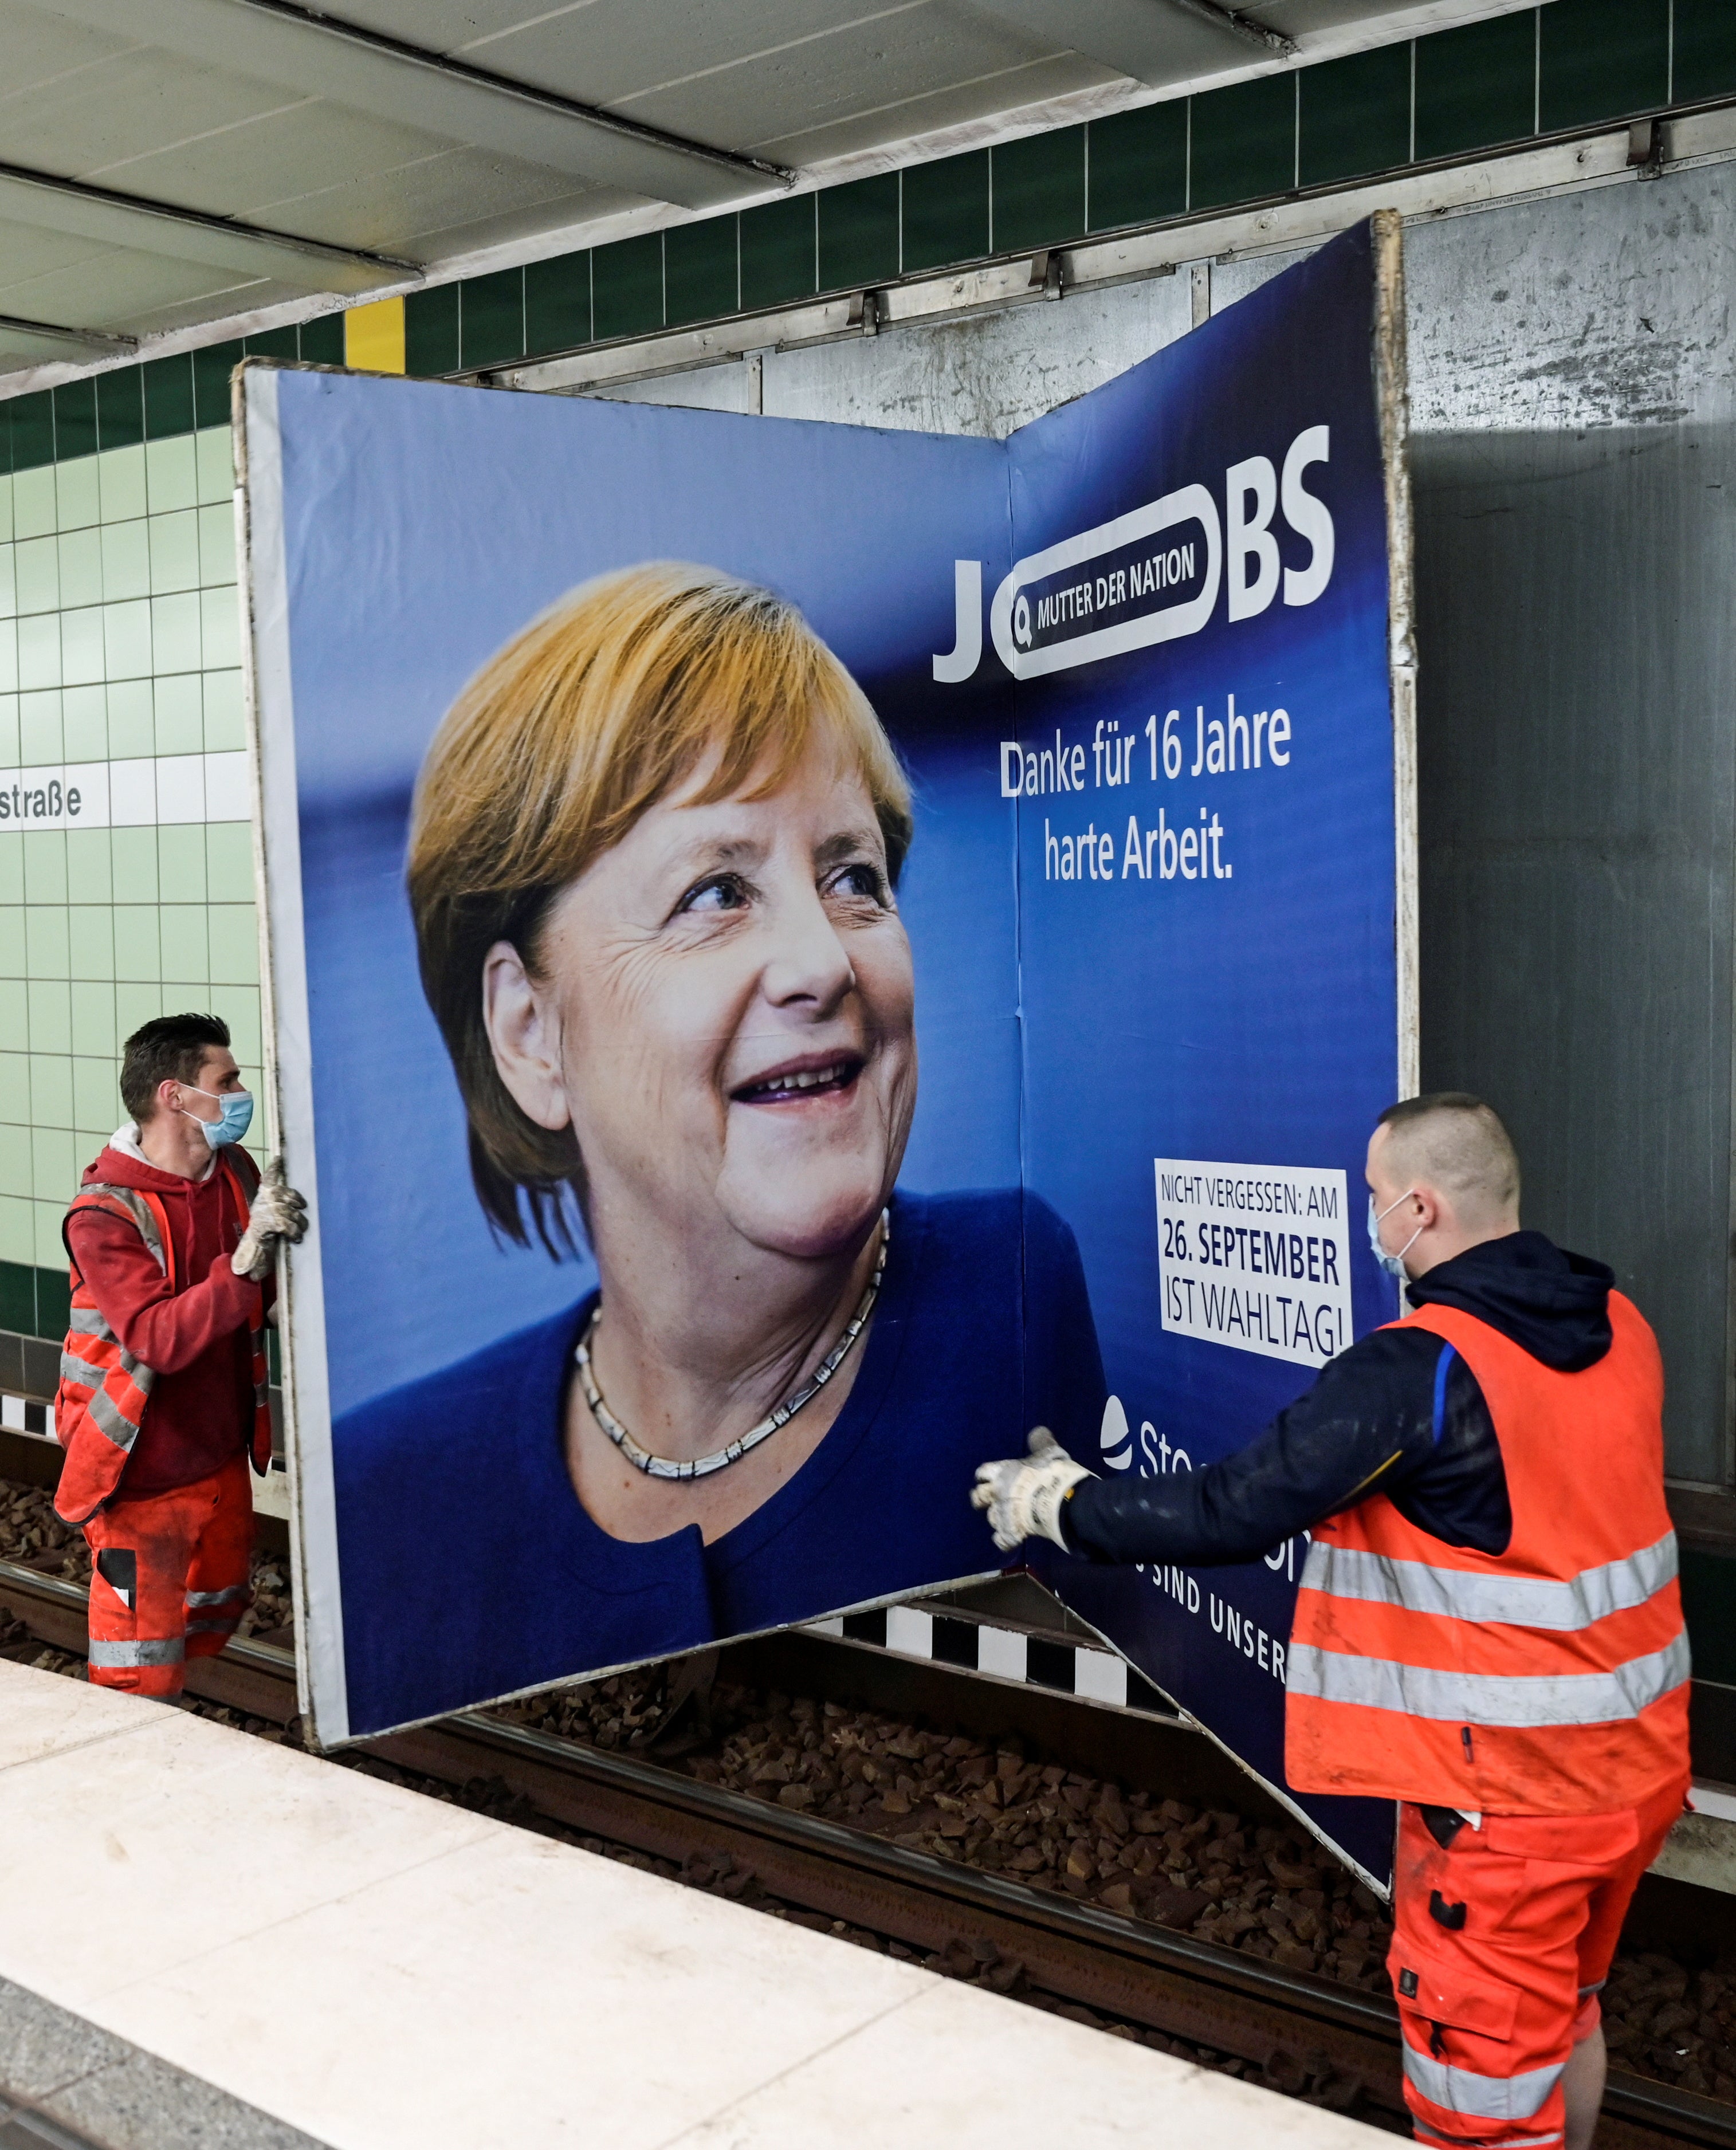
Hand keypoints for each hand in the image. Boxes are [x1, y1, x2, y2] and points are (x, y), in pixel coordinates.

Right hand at [233, 1160, 308, 1280]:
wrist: (253, 1256)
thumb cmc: (267, 1236)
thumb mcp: (274, 1217)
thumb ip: (281, 1205)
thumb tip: (299, 1201)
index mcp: (263, 1199)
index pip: (268, 1179)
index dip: (273, 1169)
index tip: (279, 1159)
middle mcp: (260, 1203)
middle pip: (280, 1193)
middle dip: (295, 1199)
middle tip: (303, 1207)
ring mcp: (260, 1215)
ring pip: (285, 1210)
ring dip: (298, 1221)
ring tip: (302, 1229)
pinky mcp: (262, 1228)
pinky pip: (283, 1224)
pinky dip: (294, 1231)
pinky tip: (296, 1237)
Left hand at [971, 1427, 1092, 1552]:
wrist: (1059, 1499)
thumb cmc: (1052, 1472)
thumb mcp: (1048, 1450)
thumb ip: (1040, 1442)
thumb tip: (1038, 1432)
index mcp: (1003, 1472)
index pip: (982, 1472)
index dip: (983, 1476)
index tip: (984, 1478)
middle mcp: (998, 1493)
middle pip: (978, 1497)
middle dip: (980, 1498)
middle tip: (984, 1499)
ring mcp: (1003, 1514)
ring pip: (991, 1518)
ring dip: (997, 1518)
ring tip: (1005, 1518)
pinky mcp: (1012, 1532)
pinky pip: (1002, 1540)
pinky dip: (1004, 1540)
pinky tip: (1009, 1539)